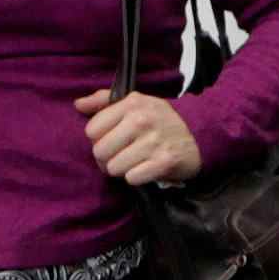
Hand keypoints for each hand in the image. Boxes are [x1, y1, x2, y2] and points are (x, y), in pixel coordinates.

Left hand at [74, 89, 201, 185]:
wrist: (200, 133)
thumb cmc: (160, 119)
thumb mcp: (135, 102)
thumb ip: (103, 101)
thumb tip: (78, 104)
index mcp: (132, 103)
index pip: (92, 130)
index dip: (98, 139)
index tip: (112, 139)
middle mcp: (142, 120)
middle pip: (99, 151)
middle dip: (107, 158)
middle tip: (121, 155)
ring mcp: (154, 141)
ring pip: (114, 168)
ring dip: (122, 169)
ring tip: (134, 162)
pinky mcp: (164, 162)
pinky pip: (132, 178)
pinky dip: (137, 177)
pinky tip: (146, 169)